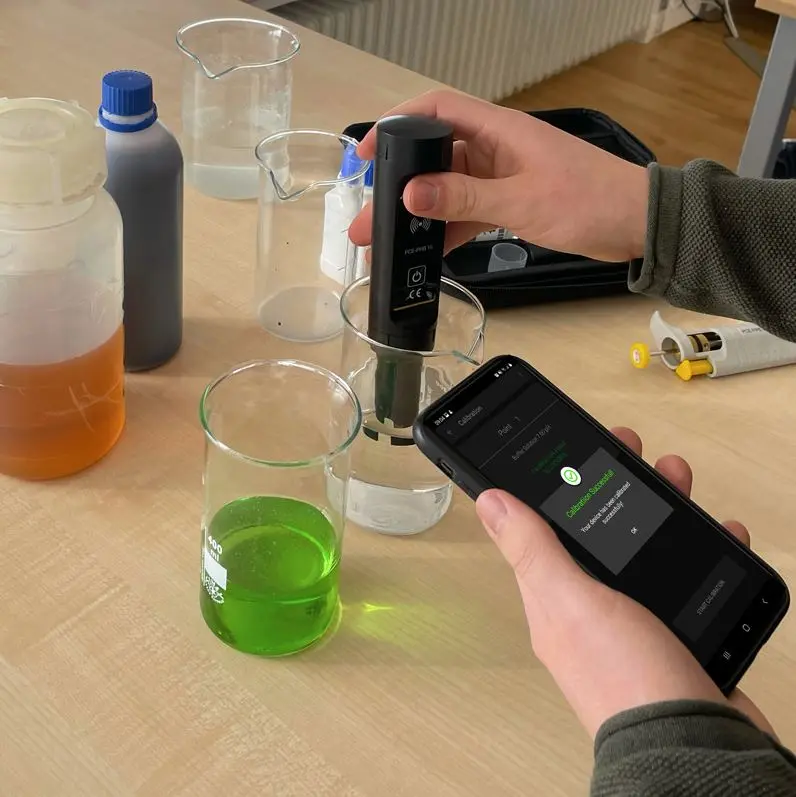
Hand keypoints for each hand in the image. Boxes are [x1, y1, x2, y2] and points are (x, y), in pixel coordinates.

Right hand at [349, 90, 648, 261]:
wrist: (636, 225)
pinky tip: (429, 251)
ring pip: (448, 190)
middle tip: (368, 220)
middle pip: (433, 159)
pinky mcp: (510, 202)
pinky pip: (469, 213)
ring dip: (420, 215)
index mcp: (498, 131)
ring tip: (388, 243)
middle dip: (398, 187)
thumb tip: (412, 193)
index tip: (367, 153)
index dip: (397, 125)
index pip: (436, 111)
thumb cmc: (590, 200)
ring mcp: (501, 176)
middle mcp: (495, 149)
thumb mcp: (521, 200)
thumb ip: (465, 198)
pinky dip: (449, 230)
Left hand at [475, 426, 774, 738]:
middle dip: (615, 483)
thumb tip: (489, 502)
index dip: (557, 483)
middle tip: (636, 451)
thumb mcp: (572, 602)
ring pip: (645, 542)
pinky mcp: (679, 625)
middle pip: (599, 526)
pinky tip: (719, 531)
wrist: (698, 749)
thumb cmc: (627, 682)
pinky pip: (686, 570)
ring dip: (660, 504)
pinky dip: (702, 545)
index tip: (577, 447)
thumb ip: (533, 550)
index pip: (546, 524)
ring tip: (677, 477)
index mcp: (557, 595)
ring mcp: (638, 614)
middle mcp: (593, 603)